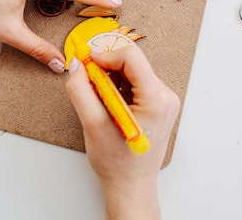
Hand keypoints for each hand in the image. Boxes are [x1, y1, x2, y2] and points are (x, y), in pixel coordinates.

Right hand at [65, 45, 179, 219]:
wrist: (131, 186)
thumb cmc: (118, 163)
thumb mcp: (92, 124)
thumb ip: (80, 90)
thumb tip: (76, 65)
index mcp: (156, 99)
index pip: (131, 57)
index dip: (105, 55)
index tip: (86, 61)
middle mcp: (165, 96)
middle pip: (132, 63)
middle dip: (106, 67)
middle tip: (86, 79)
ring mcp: (163, 100)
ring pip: (132, 72)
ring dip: (111, 78)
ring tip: (97, 98)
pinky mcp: (157, 105)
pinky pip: (135, 83)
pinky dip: (117, 86)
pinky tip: (107, 103)